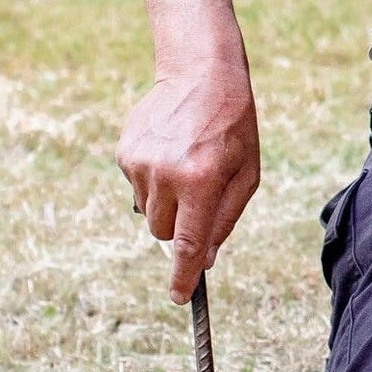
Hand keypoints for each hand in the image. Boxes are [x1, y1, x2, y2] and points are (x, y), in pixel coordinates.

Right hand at [118, 51, 260, 302]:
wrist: (200, 74)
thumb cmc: (232, 127)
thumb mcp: (246, 173)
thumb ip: (225, 219)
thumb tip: (206, 260)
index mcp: (202, 181)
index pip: (188, 244)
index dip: (183, 275)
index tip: (179, 296)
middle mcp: (166, 174)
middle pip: (162, 232)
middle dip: (178, 227)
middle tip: (197, 196)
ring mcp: (141, 163)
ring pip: (147, 212)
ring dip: (165, 202)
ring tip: (184, 166)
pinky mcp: (125, 152)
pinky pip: (136, 187)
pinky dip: (152, 180)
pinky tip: (169, 151)